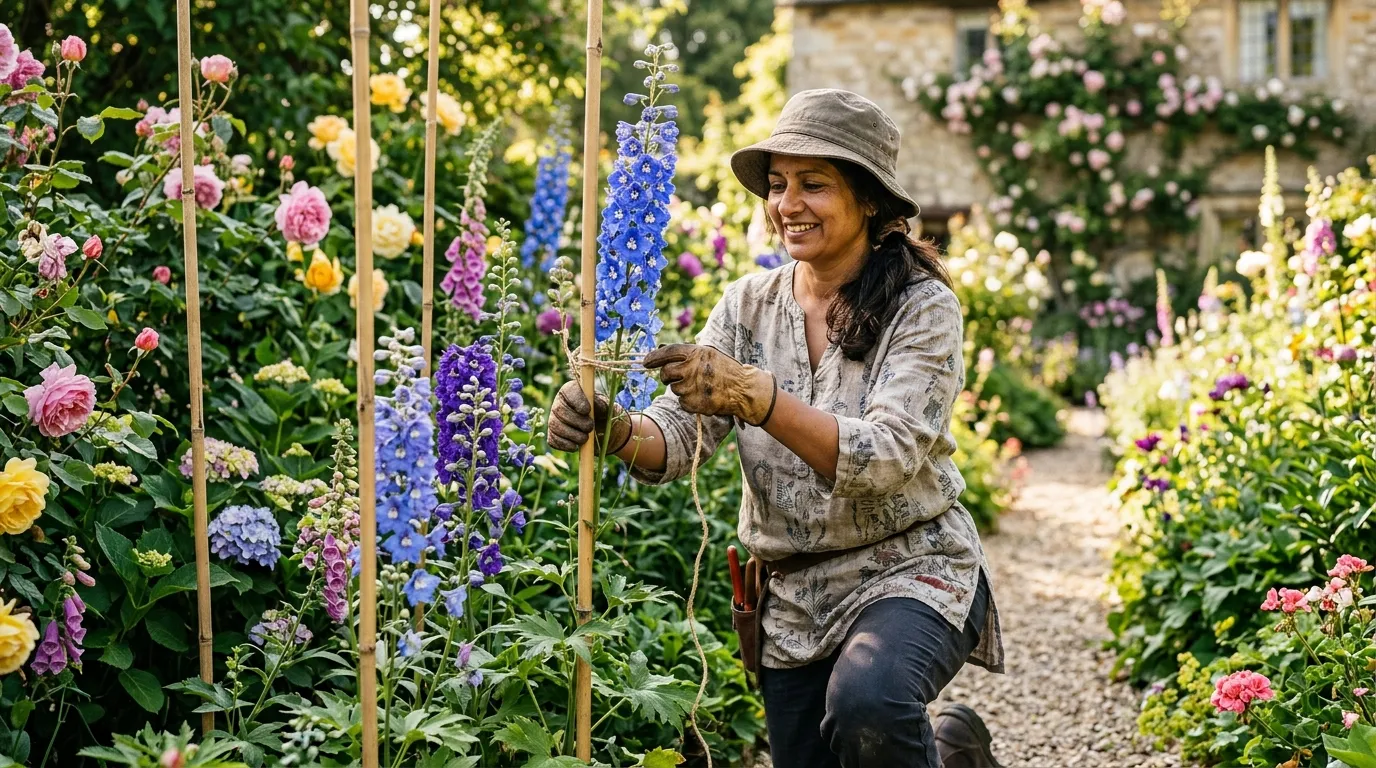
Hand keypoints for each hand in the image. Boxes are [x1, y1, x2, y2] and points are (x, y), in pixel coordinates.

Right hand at [545, 380, 631, 453]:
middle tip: (590, 427)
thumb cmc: (602, 412)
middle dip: (576, 421)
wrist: (600, 428)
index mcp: (572, 390)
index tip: (587, 411)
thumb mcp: (605, 406)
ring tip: (585, 438)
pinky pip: (553, 440)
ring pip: (555, 426)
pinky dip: (564, 445)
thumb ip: (601, 404)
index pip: (569, 392)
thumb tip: (595, 405)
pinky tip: (575, 446)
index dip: (577, 401)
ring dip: (571, 434)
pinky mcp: (553, 434)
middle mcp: (559, 403)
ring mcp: (554, 419)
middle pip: (560, 410)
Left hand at [643, 344, 777, 426]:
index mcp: (696, 353)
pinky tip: (702, 396)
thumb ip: (685, 353)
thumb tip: (659, 349)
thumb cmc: (724, 370)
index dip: (654, 357)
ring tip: (699, 387)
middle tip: (676, 378)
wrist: (742, 389)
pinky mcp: (694, 403)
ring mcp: (692, 386)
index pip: (667, 352)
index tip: (645, 362)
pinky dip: (688, 402)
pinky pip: (682, 402)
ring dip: (682, 389)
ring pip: (674, 389)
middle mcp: (692, 368)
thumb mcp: (708, 354)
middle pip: (665, 373)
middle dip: (667, 376)